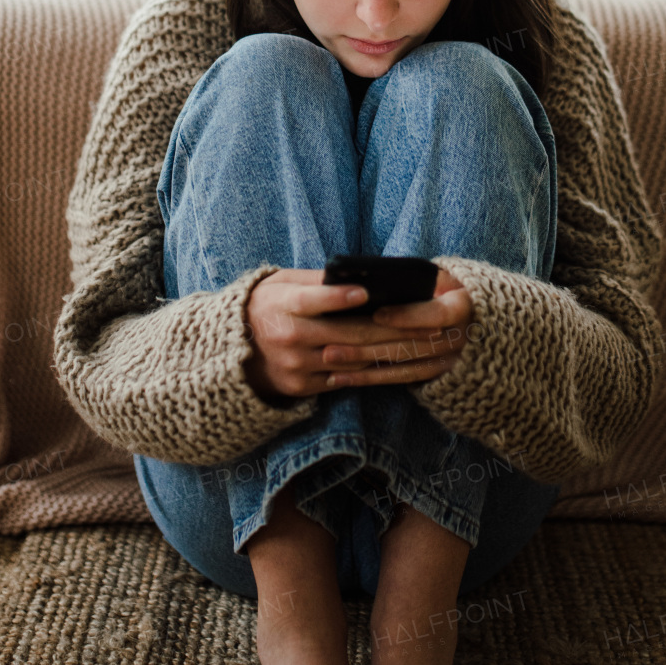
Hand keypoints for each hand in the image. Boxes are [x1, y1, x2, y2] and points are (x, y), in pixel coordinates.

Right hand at [243, 268, 472, 402]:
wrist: (237, 349)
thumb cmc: (269, 305)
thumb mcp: (283, 283)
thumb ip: (318, 281)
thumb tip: (360, 277)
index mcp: (280, 306)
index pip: (310, 301)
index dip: (337, 298)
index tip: (365, 292)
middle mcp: (287, 339)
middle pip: (346, 335)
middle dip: (392, 329)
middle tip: (427, 322)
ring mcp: (296, 367)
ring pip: (353, 359)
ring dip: (392, 352)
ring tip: (425, 342)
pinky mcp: (303, 387)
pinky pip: (345, 378)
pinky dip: (374, 369)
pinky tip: (402, 361)